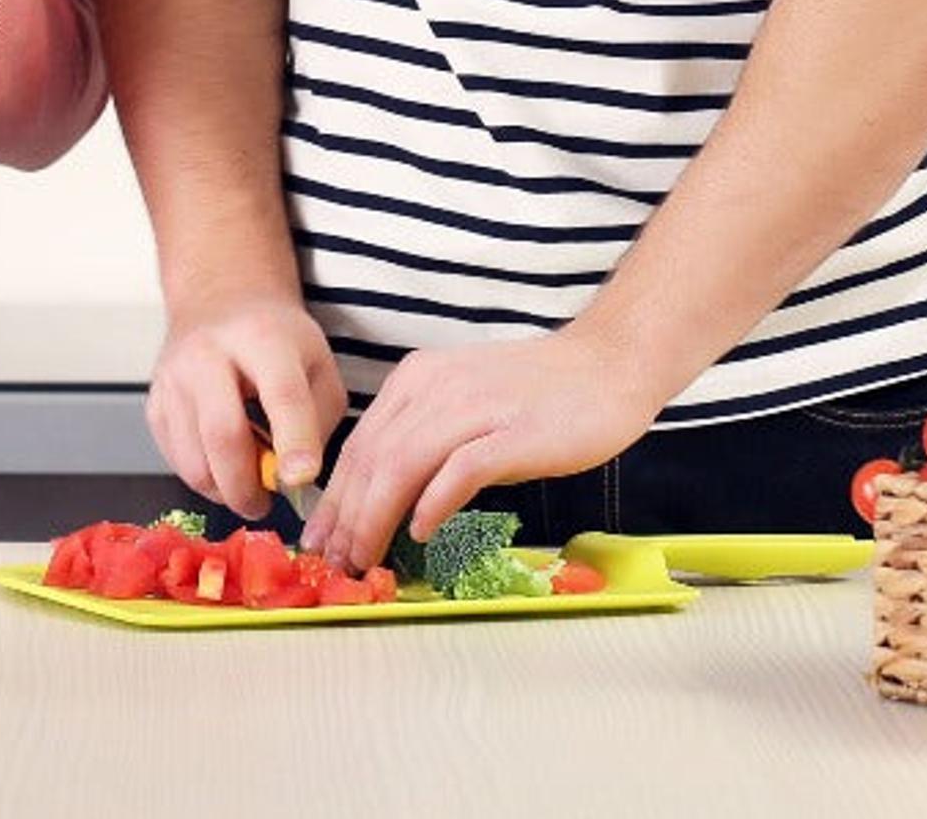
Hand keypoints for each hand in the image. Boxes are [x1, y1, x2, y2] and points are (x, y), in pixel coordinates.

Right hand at [147, 289, 346, 521]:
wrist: (220, 302)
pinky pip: (176, 463)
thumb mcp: (318, 364)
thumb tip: (297, 477)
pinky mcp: (154, 404)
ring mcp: (173, 379)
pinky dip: (204, 477)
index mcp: (262, 338)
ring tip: (246, 477)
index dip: (294, 441)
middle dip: (247, 486)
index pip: (280, 393)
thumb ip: (318, 420)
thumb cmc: (275, 340)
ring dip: (225, 489)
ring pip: (194, 461)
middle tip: (265, 503)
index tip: (301, 478)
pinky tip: (222, 461)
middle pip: (223, 434)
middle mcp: (208, 355)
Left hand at [302, 331, 667, 574]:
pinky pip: (460, 470)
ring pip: (403, 465)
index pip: (360, 445)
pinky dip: (434, 503)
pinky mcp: (513, 433)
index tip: (320, 540)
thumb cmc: (537, 394)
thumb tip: (389, 502)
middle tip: (334, 561)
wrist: (606, 365)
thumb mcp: (463, 405)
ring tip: (366, 557)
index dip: (335, 498)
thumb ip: (425, 440)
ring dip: (377, 518)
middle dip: (346, 516)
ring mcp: (474, 408)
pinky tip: (421, 532)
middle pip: (373, 458)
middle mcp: (436, 388)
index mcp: (417, 380)